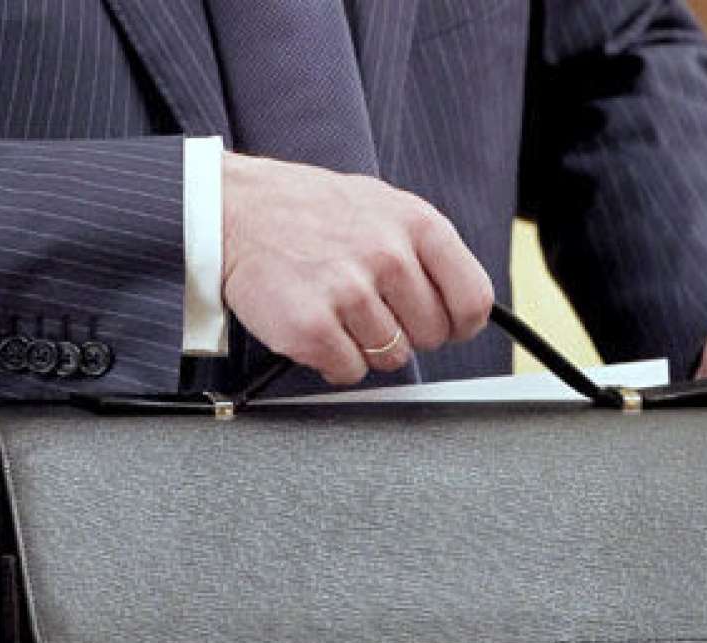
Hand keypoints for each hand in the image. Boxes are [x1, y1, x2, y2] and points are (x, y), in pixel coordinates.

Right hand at [221, 152, 493, 385]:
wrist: (234, 212)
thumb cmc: (306, 211)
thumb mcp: (380, 206)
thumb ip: (423, 249)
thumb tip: (460, 304)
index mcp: (416, 224)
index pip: (472, 299)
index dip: (459, 323)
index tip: (444, 326)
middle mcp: (387, 256)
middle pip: (431, 335)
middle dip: (405, 332)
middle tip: (370, 310)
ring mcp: (349, 293)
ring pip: (390, 357)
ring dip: (364, 345)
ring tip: (336, 310)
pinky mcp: (312, 328)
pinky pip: (349, 371)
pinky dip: (332, 360)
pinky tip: (315, 327)